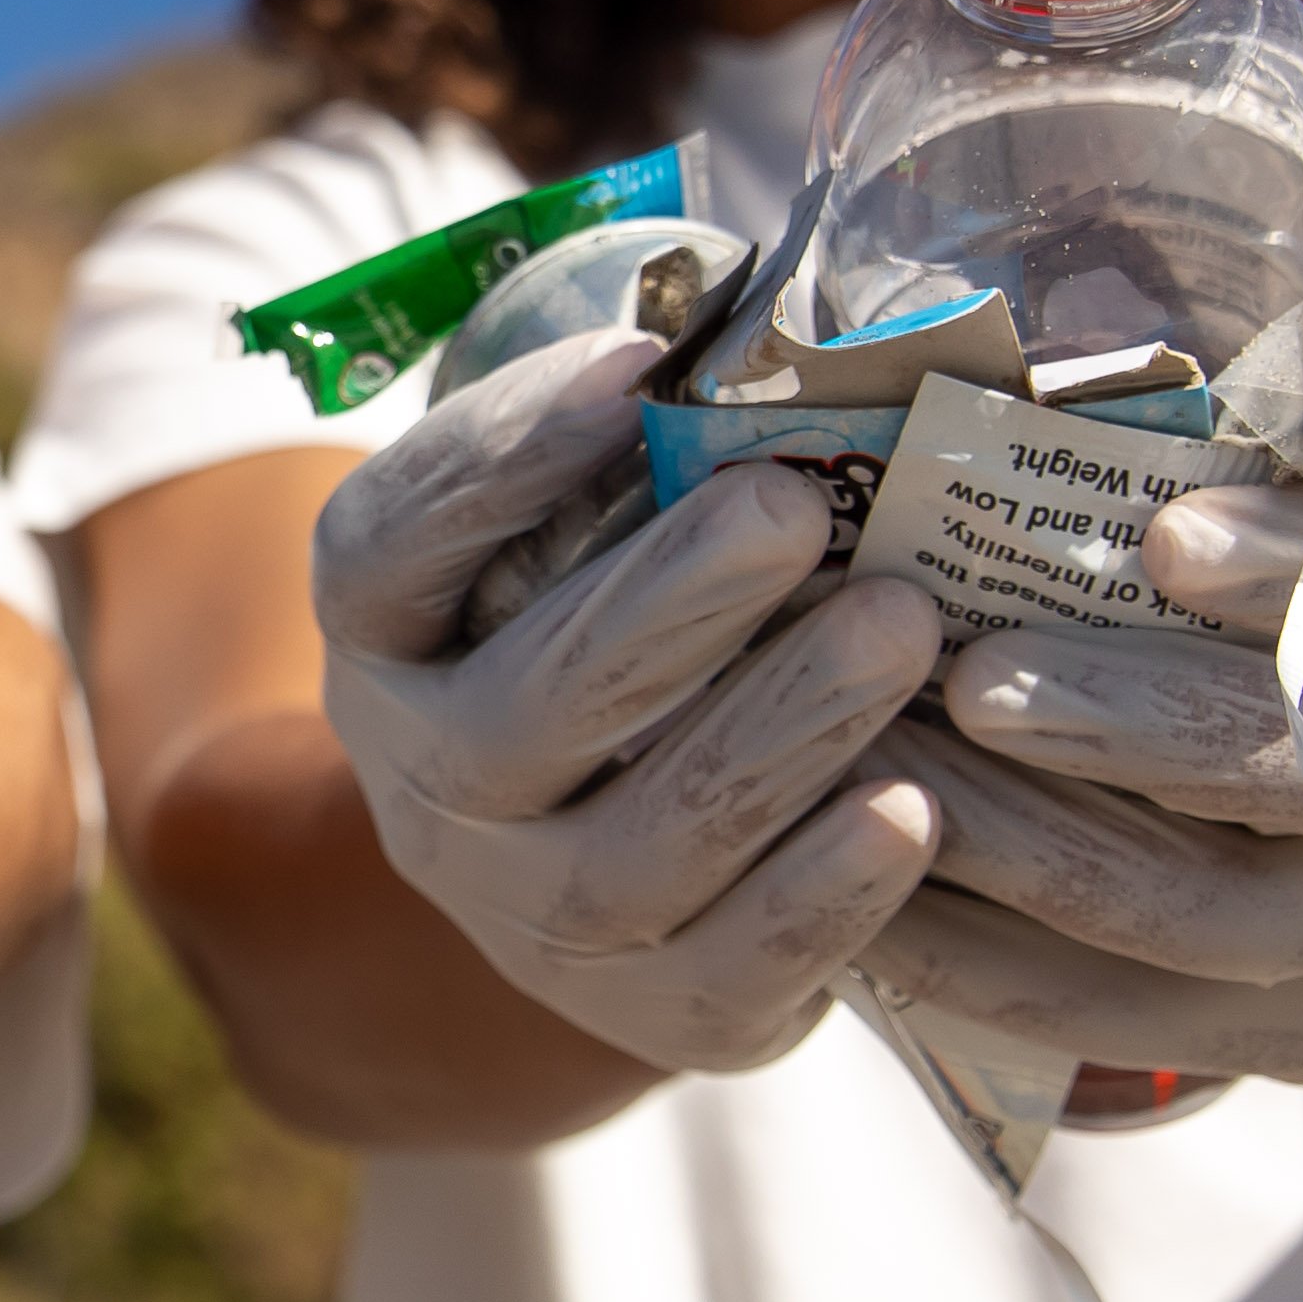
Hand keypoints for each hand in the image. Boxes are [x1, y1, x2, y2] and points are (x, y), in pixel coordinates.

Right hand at [314, 325, 943, 1076]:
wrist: (583, 856)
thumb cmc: (619, 612)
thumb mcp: (578, 514)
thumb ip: (645, 424)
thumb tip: (800, 287)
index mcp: (386, 633)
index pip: (389, 546)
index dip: (497, 461)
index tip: (634, 362)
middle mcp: (428, 785)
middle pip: (520, 715)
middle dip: (663, 604)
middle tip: (790, 506)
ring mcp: (527, 915)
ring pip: (633, 853)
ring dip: (772, 735)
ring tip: (904, 627)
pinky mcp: (654, 1014)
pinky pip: (726, 976)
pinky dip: (821, 900)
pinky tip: (916, 811)